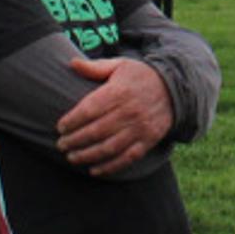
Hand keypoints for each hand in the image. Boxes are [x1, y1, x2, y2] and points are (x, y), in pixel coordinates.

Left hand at [55, 56, 171, 175]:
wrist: (174, 89)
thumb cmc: (140, 77)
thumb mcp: (120, 65)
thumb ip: (95, 67)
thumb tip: (72, 63)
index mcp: (119, 92)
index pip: (89, 110)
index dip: (72, 121)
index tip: (60, 127)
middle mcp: (129, 111)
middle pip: (96, 131)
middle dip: (75, 140)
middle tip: (61, 145)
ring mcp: (140, 128)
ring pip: (109, 147)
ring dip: (87, 156)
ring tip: (72, 157)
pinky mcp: (148, 141)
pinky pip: (127, 158)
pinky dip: (109, 167)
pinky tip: (94, 170)